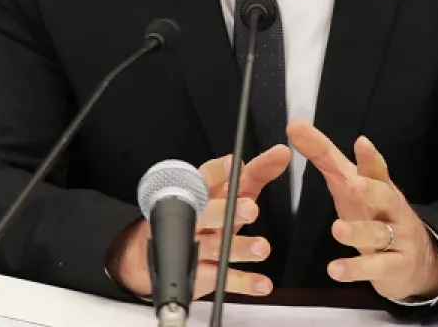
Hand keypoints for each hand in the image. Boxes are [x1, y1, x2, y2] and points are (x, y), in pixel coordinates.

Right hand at [106, 145, 289, 299]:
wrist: (157, 254)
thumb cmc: (205, 214)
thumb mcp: (228, 191)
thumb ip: (256, 173)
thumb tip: (280, 154)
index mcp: (200, 194)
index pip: (206, 178)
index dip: (219, 171)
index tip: (234, 164)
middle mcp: (196, 219)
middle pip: (207, 213)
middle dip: (227, 210)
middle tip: (249, 208)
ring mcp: (196, 248)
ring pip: (216, 247)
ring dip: (240, 247)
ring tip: (262, 248)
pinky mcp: (201, 275)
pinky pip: (223, 280)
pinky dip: (244, 283)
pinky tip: (262, 283)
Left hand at [288, 121, 437, 303]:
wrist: (415, 261)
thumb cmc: (375, 213)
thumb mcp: (349, 184)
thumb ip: (323, 156)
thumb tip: (294, 125)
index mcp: (379, 186)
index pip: (376, 168)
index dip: (370, 157)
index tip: (361, 143)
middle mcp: (391, 209)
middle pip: (385, 196)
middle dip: (370, 190)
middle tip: (353, 184)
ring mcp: (397, 238)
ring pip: (379, 233)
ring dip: (358, 231)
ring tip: (338, 230)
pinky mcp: (395, 267)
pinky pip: (375, 268)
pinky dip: (356, 269)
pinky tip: (335, 269)